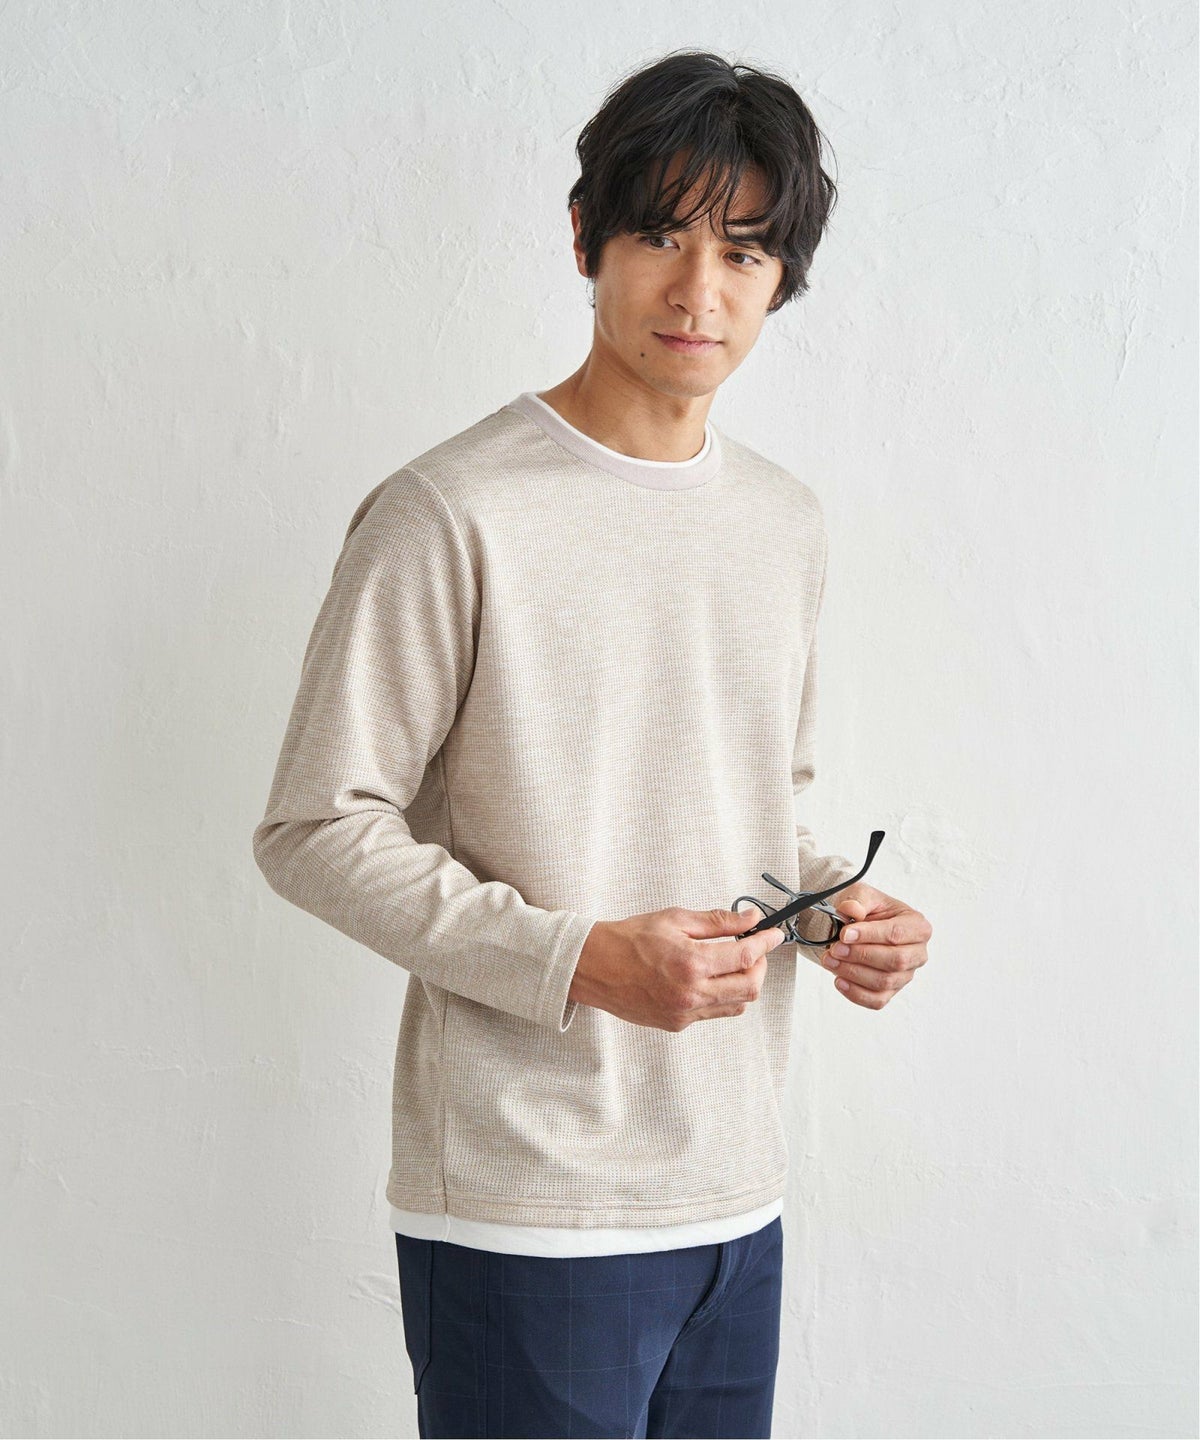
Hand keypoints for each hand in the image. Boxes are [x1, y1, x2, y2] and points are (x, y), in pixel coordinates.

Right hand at [570, 904, 787, 1031]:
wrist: (593, 967)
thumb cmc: (628, 939)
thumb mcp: (674, 919)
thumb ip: (717, 921)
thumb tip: (749, 918)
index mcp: (691, 964)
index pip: (745, 957)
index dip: (766, 943)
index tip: (774, 934)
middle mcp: (691, 994)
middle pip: (750, 987)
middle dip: (760, 966)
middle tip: (755, 948)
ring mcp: (684, 1013)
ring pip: (736, 1004)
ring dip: (745, 983)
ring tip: (735, 963)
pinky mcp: (677, 1024)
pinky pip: (713, 1012)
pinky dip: (722, 995)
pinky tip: (711, 978)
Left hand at [817, 883, 930, 1009]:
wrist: (856, 925)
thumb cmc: (866, 909)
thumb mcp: (862, 894)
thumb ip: (858, 900)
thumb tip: (851, 910)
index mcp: (917, 925)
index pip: (897, 934)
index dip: (869, 935)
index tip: (845, 934)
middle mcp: (917, 952)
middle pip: (895, 961)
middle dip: (861, 956)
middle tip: (835, 949)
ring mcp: (906, 974)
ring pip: (884, 982)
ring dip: (853, 973)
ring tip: (830, 960)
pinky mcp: (891, 991)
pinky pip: (877, 1000)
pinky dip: (856, 994)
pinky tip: (839, 980)